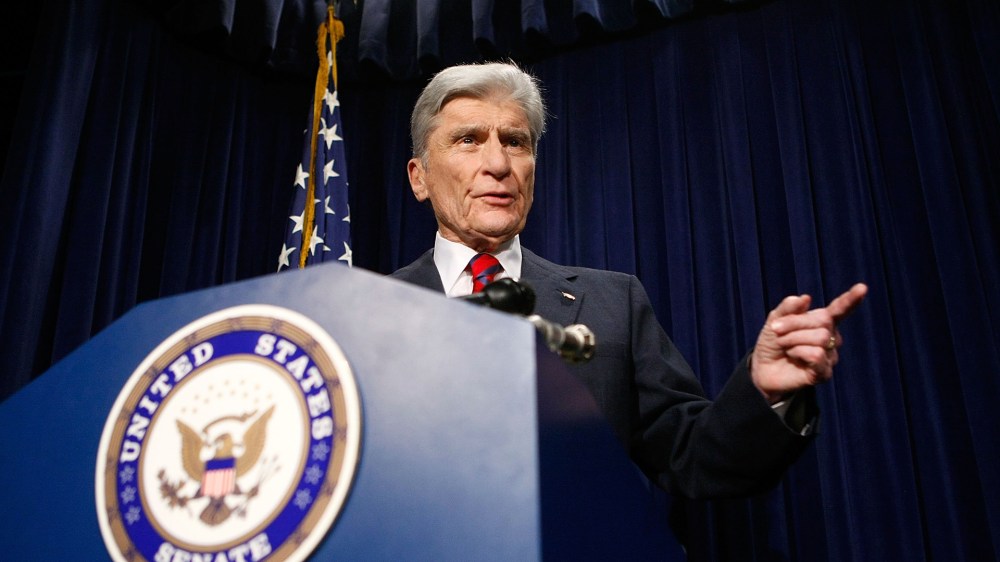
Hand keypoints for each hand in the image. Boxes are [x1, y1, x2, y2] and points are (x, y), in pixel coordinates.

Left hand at [751, 283, 867, 402]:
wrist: (761, 368)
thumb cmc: (772, 343)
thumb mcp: (775, 320)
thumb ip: (788, 308)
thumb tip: (806, 298)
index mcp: (822, 321)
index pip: (839, 309)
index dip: (851, 299)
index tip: (863, 287)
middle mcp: (831, 337)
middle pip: (823, 321)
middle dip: (794, 323)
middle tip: (777, 331)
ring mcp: (830, 356)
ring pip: (820, 338)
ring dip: (793, 340)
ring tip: (785, 347)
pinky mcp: (824, 372)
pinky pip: (816, 356)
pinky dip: (798, 353)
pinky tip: (793, 358)